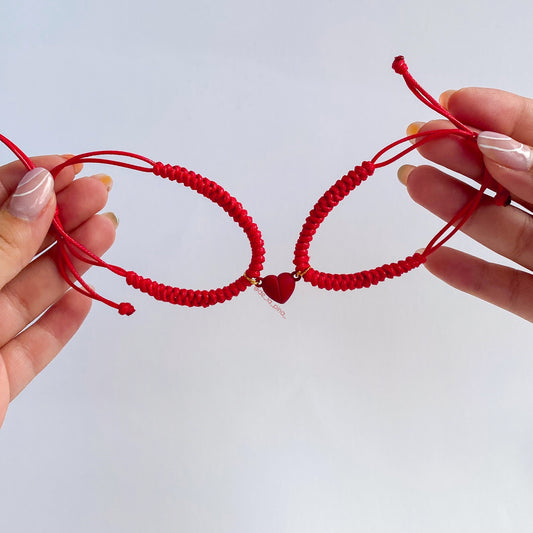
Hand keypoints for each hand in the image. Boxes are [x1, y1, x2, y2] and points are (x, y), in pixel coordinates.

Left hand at [0, 156, 117, 427]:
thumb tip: (37, 187)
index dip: (23, 184)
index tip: (68, 168)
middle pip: (8, 249)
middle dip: (58, 218)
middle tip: (100, 194)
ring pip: (24, 295)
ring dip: (71, 264)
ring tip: (108, 233)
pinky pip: (31, 348)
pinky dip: (61, 325)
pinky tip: (87, 299)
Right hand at [398, 88, 532, 322]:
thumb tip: (495, 146)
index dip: (496, 115)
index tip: (451, 102)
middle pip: (511, 179)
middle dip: (463, 155)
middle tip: (419, 139)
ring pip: (501, 230)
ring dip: (452, 207)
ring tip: (412, 184)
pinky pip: (503, 288)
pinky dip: (468, 275)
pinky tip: (433, 260)